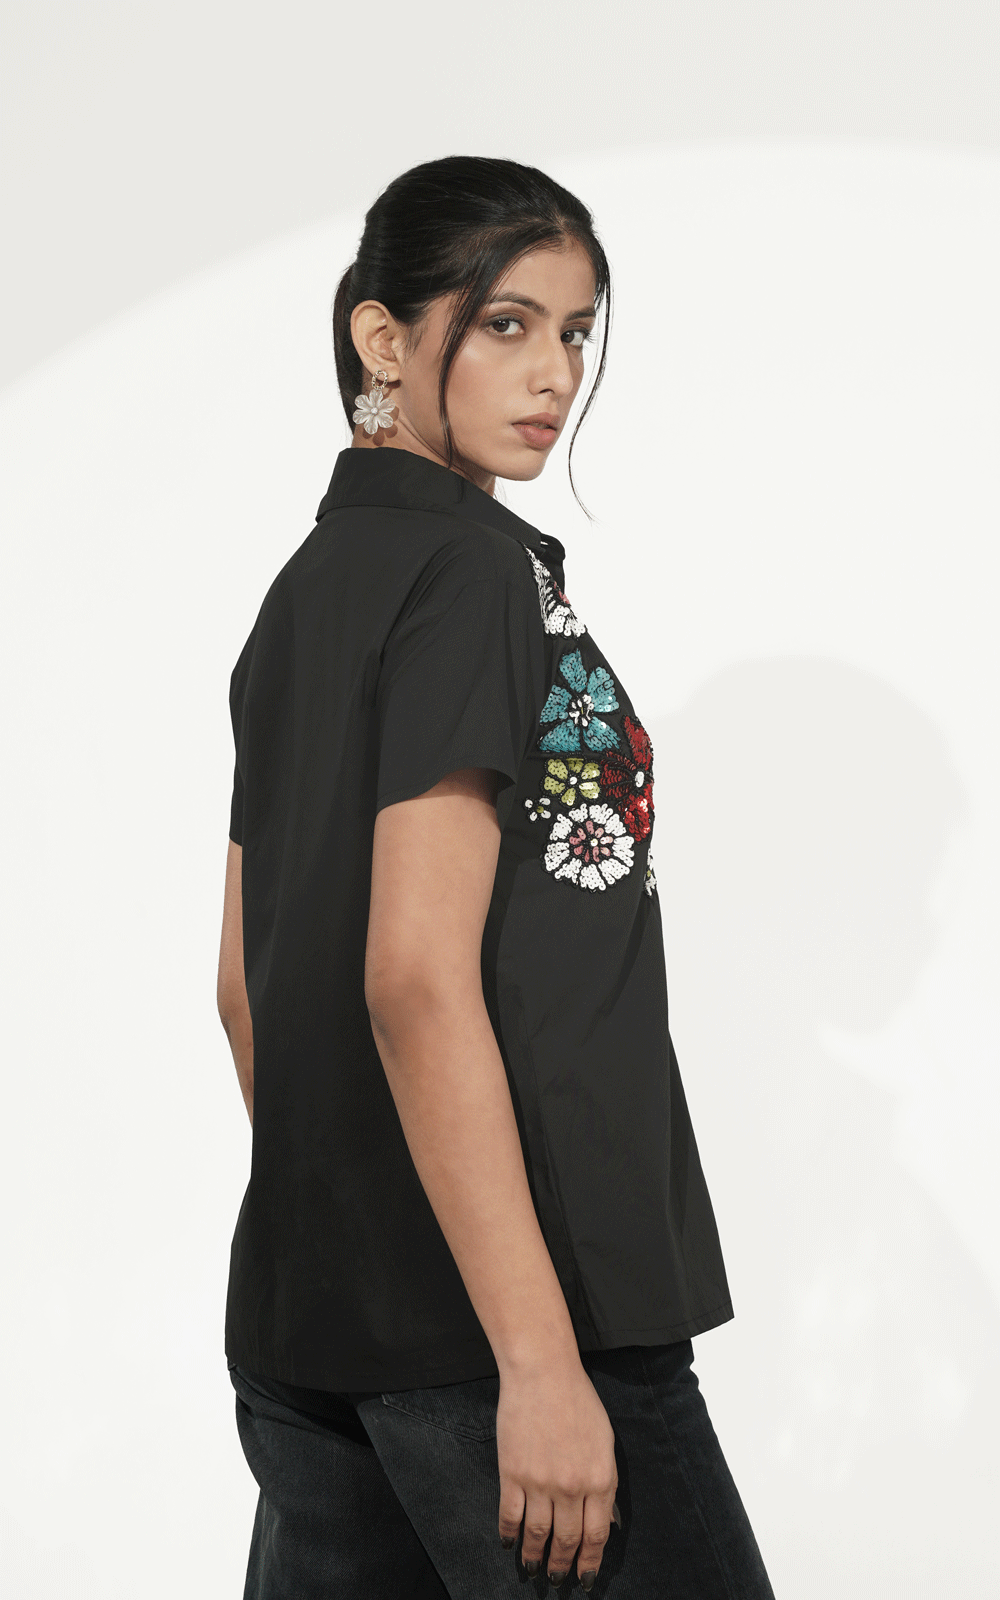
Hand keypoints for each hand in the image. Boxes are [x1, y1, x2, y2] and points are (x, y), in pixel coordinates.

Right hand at [496, 1356, 617, 1589]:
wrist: (543, 1372)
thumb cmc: (578, 1400)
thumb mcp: (605, 1442)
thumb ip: (605, 1481)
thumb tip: (605, 1518)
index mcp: (601, 1479)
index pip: (596, 1535)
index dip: (590, 1561)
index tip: (585, 1577)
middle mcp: (572, 1487)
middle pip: (568, 1540)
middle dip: (563, 1565)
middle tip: (558, 1579)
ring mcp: (540, 1483)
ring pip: (537, 1534)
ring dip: (534, 1557)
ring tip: (532, 1569)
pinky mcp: (512, 1473)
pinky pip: (510, 1515)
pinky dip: (509, 1534)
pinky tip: (510, 1543)